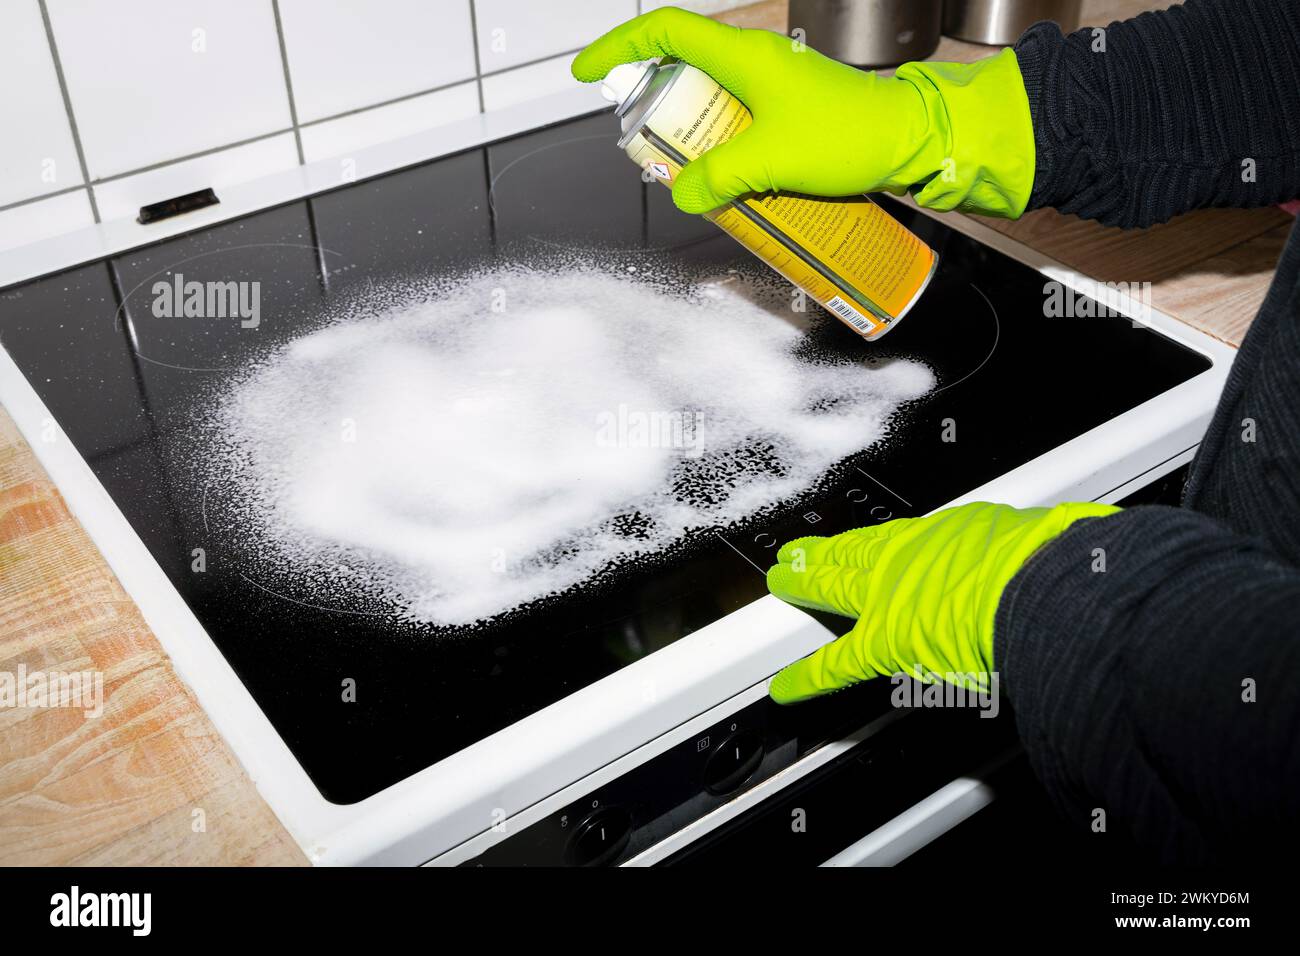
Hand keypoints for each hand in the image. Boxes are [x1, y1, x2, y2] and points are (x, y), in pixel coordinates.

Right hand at [571, 6, 1035, 216]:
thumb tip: (683, 192)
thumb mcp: (772, 160)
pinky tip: (730, 183)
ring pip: (710, 104)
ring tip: (692, 177)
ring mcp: (772, 85)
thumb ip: (718, 177)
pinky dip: (724, 150)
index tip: (590, 73)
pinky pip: (739, 124)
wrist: (910, 140)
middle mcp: (755, 63)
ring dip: (693, 140)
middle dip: (656, 112)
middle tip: (649, 150)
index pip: (665, 32)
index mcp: (744, 56)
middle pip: (681, 72)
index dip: (620, 47)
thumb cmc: (851, 135)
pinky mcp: (787, 111)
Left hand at [765, 501, 1119, 702]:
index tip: (872, 543)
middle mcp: (917, 556)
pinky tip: (784, 687)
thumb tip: (1093, 539)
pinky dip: (807, 678)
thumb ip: (1059, 541)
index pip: (908, 538)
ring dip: (808, 583)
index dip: (884, 542)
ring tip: (786, 579)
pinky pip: (836, 662)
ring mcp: (894, 594)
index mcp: (956, 532)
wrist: (1047, 587)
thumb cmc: (1061, 563)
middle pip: (859, 551)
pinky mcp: (884, 640)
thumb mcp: (1057, 537)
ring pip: (836, 585)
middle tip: (801, 550)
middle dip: (829, 552)